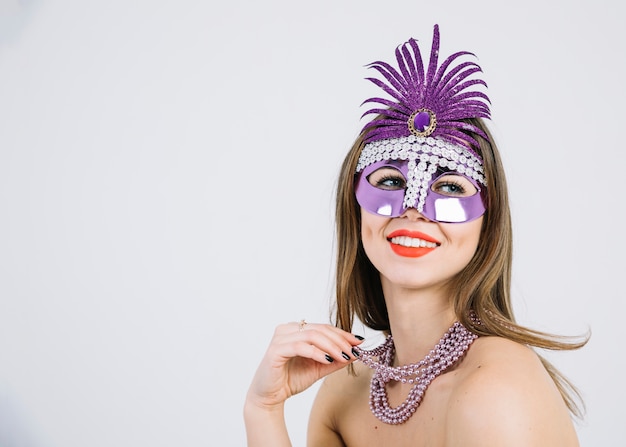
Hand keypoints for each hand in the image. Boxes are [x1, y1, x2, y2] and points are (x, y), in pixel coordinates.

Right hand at [246, 321, 363, 409]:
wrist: (270, 396)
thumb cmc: (291, 379)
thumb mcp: (319, 368)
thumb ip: (335, 359)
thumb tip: (356, 352)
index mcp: (297, 329)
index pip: (324, 327)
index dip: (343, 334)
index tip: (359, 342)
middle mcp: (287, 329)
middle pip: (319, 329)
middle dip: (340, 340)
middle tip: (353, 351)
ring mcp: (280, 338)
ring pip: (311, 335)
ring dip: (331, 346)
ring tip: (343, 357)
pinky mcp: (275, 350)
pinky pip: (299, 347)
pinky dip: (316, 352)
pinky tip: (327, 360)